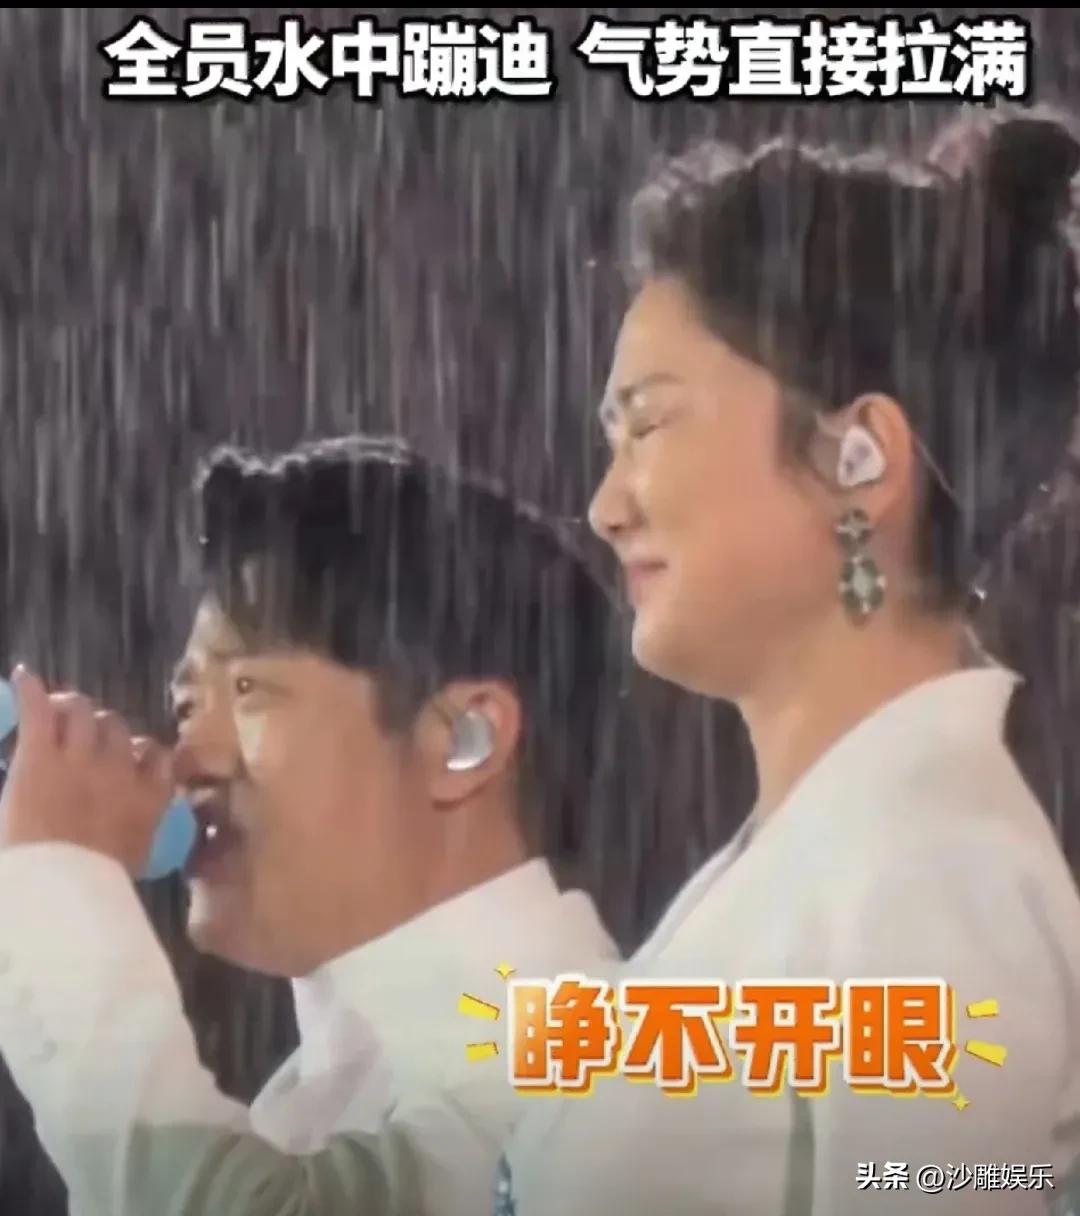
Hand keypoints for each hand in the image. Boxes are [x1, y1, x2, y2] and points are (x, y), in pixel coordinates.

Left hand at [0, 666, 173, 873]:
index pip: (157, 755)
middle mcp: (119, 768)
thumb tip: (136, 831)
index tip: (133, 758)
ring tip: (56, 714)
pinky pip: (39, 712)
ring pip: (83, 712)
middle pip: (117, 728)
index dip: (143, 751)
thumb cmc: (99, 886)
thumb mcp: (137, 858)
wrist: (64, 886)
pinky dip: (31, 692)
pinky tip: (25, 677)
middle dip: (101, 729)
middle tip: (81, 737)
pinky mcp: (40, 756)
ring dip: (70, 710)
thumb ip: (141, 831)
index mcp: (147, 796)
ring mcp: (79, 758)